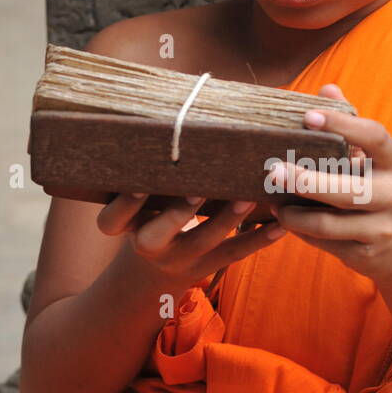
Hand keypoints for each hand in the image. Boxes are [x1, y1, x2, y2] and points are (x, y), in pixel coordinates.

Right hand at [95, 193, 285, 289]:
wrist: (154, 273)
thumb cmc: (148, 216)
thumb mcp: (136, 203)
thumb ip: (147, 174)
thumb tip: (172, 119)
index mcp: (125, 227)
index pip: (112, 220)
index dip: (125, 204)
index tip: (139, 183)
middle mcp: (149, 246)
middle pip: (157, 235)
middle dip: (177, 214)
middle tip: (197, 191)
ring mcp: (180, 260)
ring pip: (204, 242)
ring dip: (228, 220)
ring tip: (249, 198)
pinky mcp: (207, 268)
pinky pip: (234, 255)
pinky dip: (259, 240)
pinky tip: (280, 225)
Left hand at [265, 84, 391, 285]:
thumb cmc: (384, 194)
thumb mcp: (378, 162)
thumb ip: (352, 127)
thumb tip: (327, 88)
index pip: (374, 137)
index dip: (341, 124)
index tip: (307, 116)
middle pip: (345, 189)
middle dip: (305, 181)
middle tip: (273, 170)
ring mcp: (382, 228)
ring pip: (328, 223)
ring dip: (294, 214)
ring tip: (273, 201)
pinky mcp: (366, 254)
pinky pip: (325, 242)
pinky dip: (301, 231)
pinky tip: (286, 219)